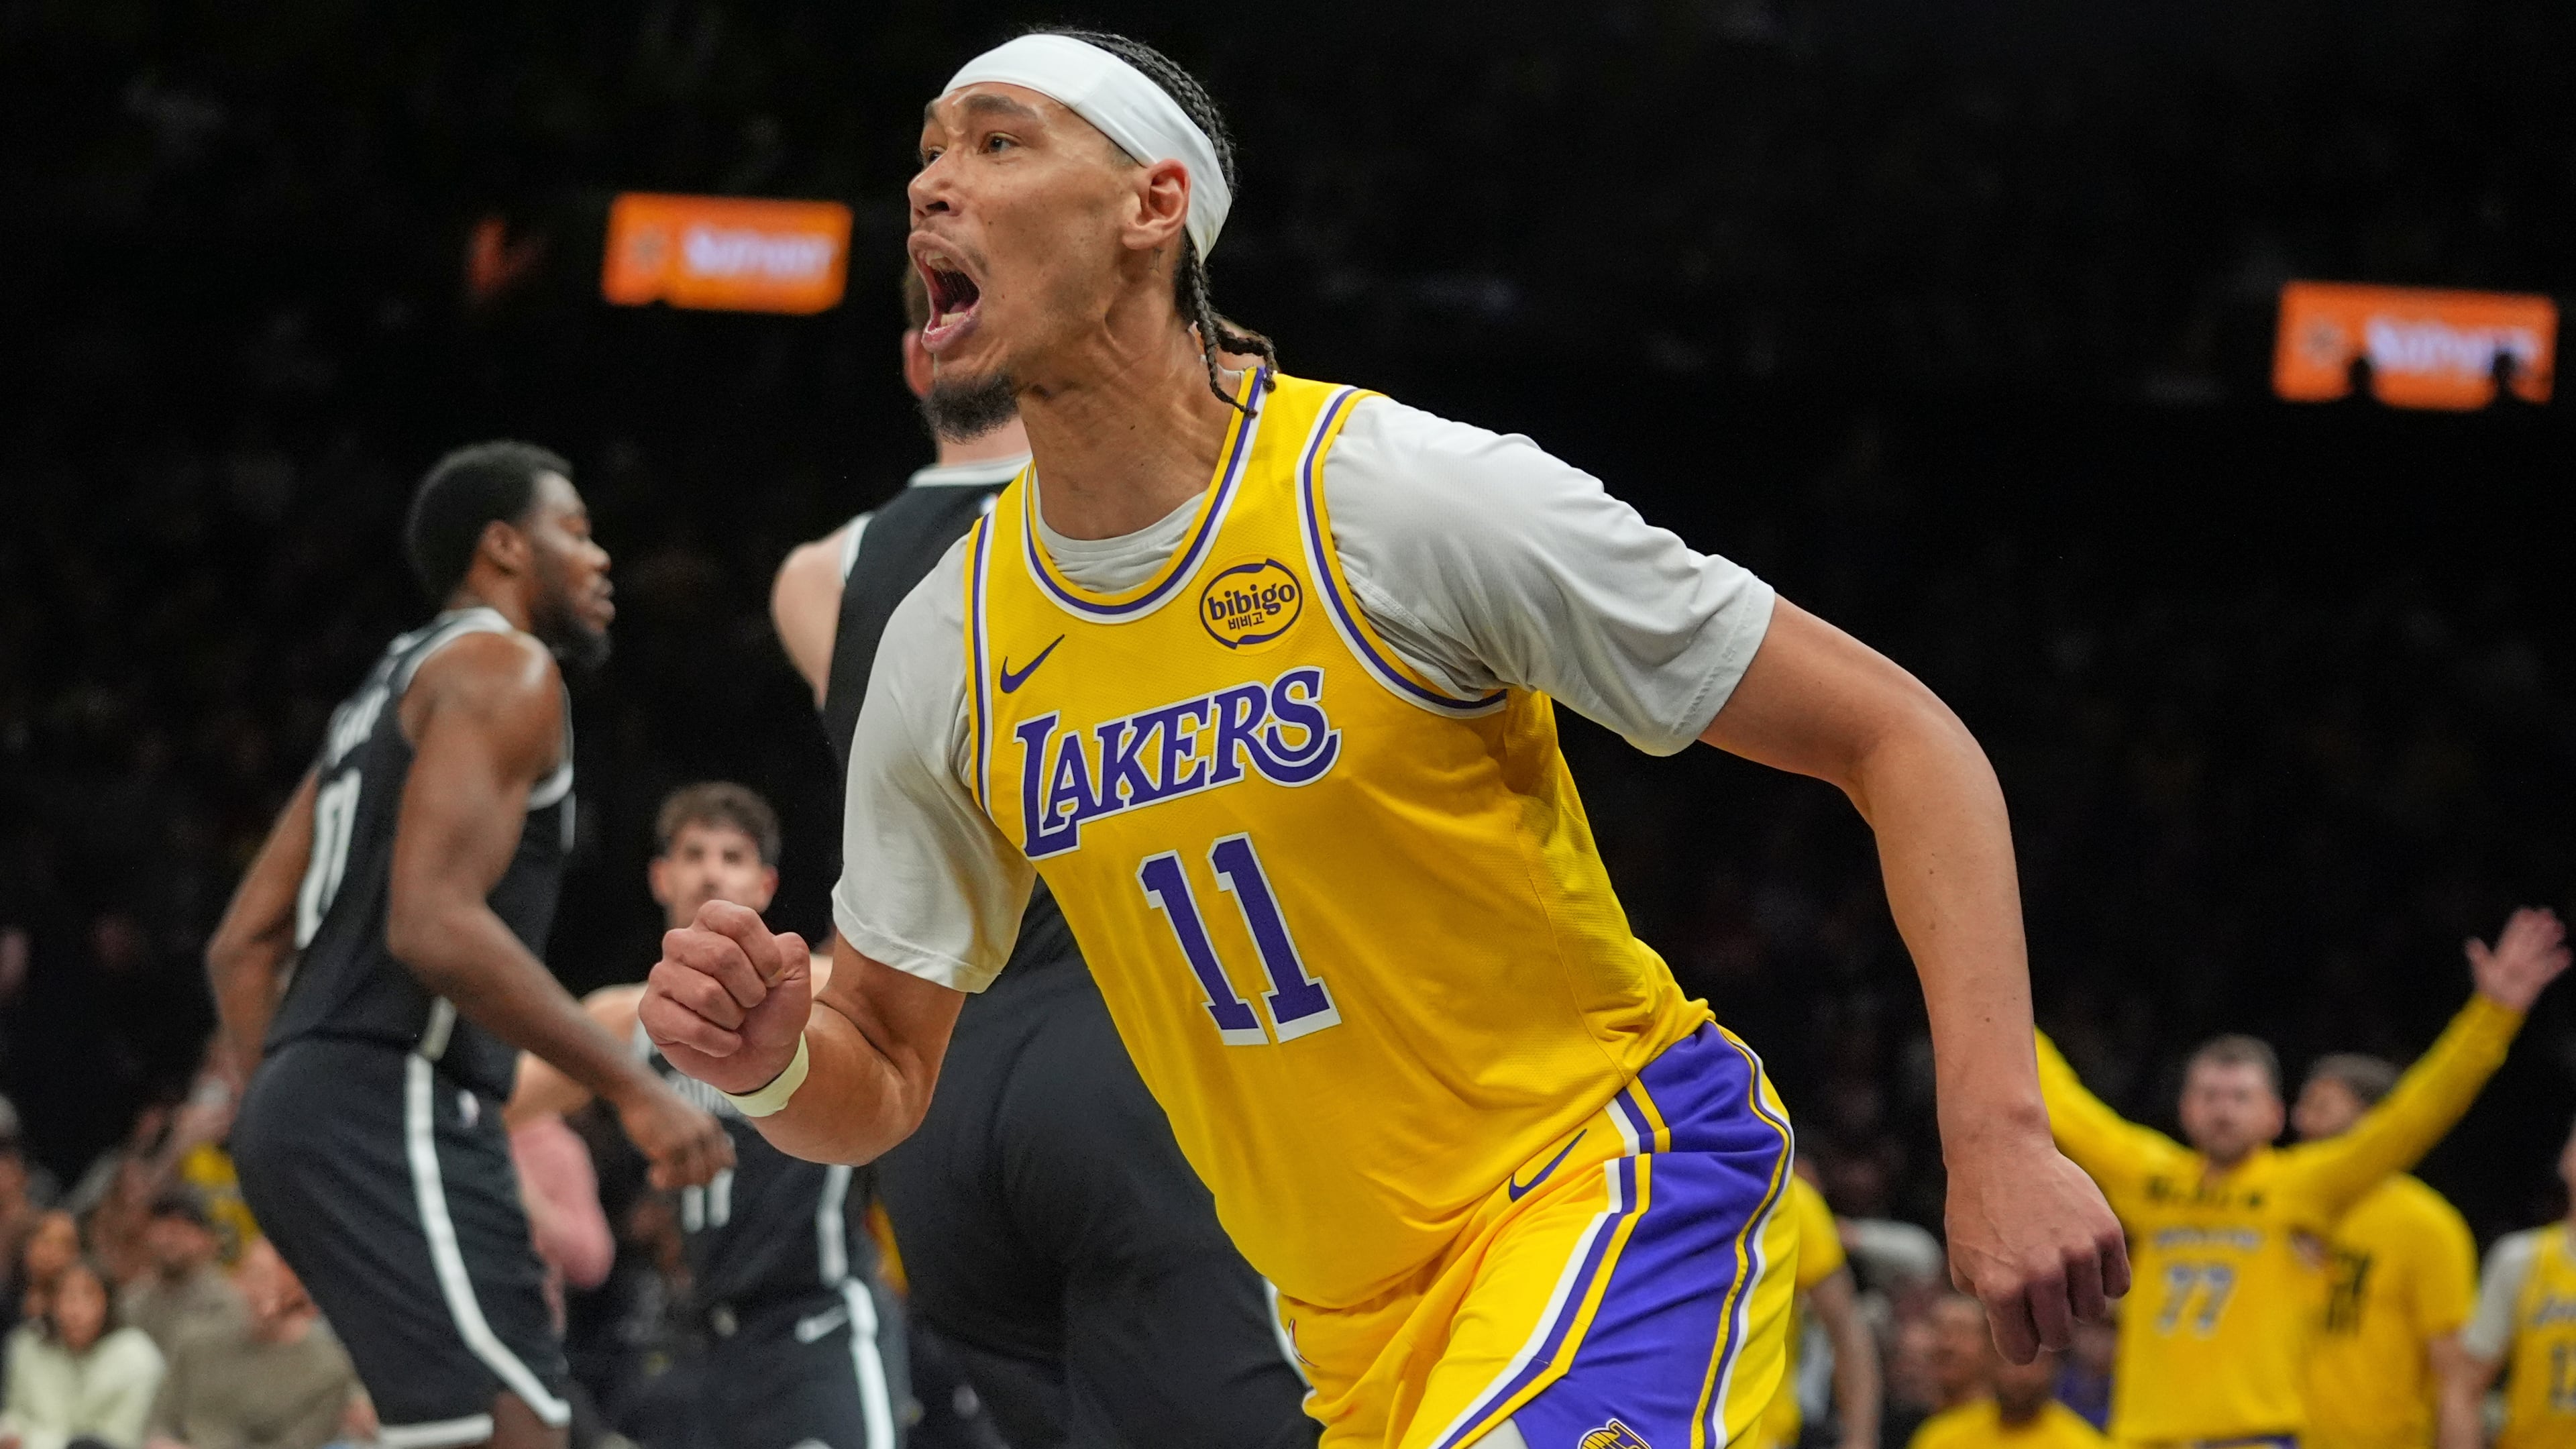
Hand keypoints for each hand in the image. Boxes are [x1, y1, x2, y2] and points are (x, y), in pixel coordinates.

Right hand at [609, 1080, 733, 1190]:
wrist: (639, 1090)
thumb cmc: (659, 1108)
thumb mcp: (688, 1119)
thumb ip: (700, 1139)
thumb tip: (702, 1172)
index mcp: (712, 1127)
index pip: (727, 1163)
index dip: (711, 1172)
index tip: (689, 1169)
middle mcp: (705, 1135)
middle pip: (710, 1176)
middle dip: (691, 1181)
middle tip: (673, 1174)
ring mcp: (688, 1141)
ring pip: (693, 1180)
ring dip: (676, 1183)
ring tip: (660, 1175)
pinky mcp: (670, 1148)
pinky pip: (671, 1177)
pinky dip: (662, 1181)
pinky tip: (653, 1173)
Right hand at [641, 899, 814, 1094]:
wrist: (763, 1054)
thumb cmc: (774, 1007)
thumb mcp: (795, 974)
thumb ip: (791, 949)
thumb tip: (773, 948)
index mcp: (714, 921)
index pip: (739, 922)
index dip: (766, 956)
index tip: (775, 978)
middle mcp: (682, 942)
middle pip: (721, 955)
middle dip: (751, 990)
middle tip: (753, 1003)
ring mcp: (662, 975)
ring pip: (706, 993)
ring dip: (734, 1017)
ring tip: (735, 1021)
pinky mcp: (651, 1011)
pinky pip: (690, 1027)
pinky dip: (720, 1042)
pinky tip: (724, 1042)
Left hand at [1946, 1130, 2128, 1363]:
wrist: (2001, 1149)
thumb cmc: (1977, 1208)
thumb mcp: (1964, 1260)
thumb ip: (1988, 1304)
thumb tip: (2020, 1333)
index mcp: (2001, 1289)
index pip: (2022, 1352)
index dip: (2017, 1340)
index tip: (2015, 1321)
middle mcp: (2042, 1276)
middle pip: (2059, 1337)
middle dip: (2047, 1324)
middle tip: (2037, 1294)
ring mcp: (2078, 1254)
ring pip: (2091, 1312)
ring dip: (2075, 1298)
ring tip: (2055, 1264)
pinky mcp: (2106, 1234)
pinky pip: (2118, 1285)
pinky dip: (2103, 1279)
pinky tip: (2081, 1256)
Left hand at [2469, 907, 2569, 1011]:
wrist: (2498, 1006)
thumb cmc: (2489, 987)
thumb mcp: (2482, 970)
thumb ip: (2479, 957)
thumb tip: (2472, 942)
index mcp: (2504, 953)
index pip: (2513, 935)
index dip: (2520, 923)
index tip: (2527, 911)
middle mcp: (2519, 957)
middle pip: (2530, 939)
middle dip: (2538, 926)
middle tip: (2547, 912)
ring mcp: (2529, 967)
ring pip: (2541, 950)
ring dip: (2550, 939)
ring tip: (2558, 927)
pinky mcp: (2538, 980)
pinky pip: (2549, 970)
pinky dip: (2557, 963)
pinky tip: (2566, 954)